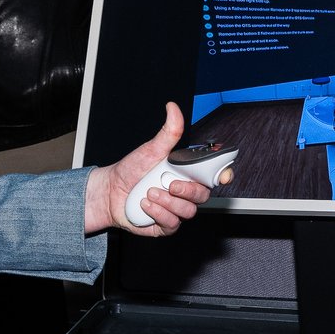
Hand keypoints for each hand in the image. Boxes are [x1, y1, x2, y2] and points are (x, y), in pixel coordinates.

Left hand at [82, 101, 213, 234]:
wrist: (110, 191)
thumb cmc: (131, 170)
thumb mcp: (151, 149)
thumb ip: (168, 133)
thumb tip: (173, 109)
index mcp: (187, 172)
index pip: (214, 175)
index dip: (224, 175)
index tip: (223, 175)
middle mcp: (185, 191)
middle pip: (204, 195)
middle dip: (188, 190)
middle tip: (170, 184)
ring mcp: (176, 209)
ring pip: (188, 211)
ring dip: (168, 202)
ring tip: (150, 192)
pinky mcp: (166, 224)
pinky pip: (173, 223)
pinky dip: (158, 213)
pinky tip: (146, 203)